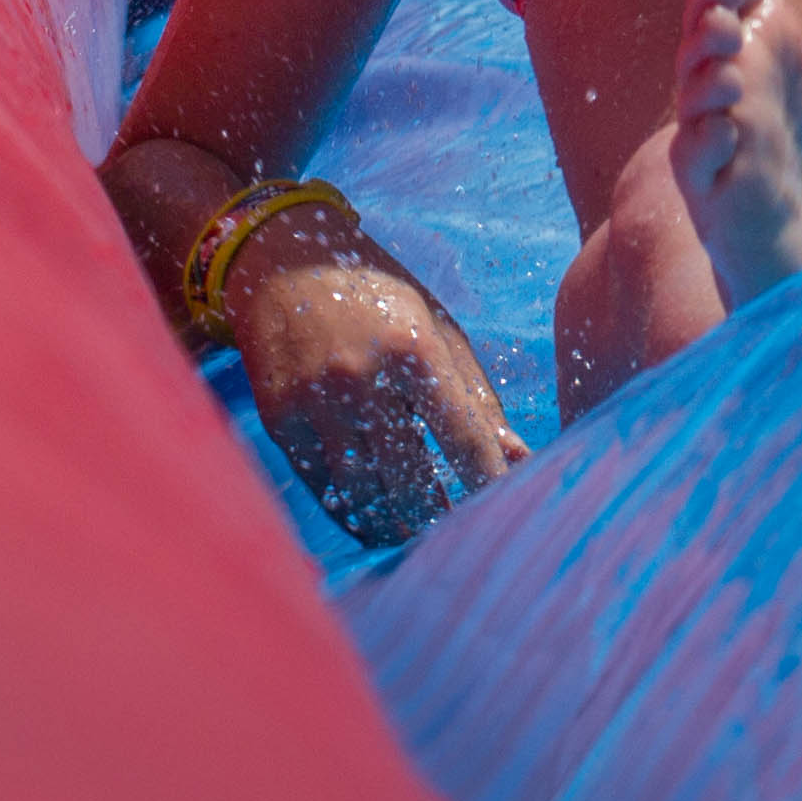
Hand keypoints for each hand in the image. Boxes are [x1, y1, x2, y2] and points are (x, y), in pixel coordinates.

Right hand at [102, 143, 525, 545]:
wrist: (283, 266)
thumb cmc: (379, 299)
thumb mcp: (437, 331)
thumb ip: (477, 400)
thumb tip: (521, 459)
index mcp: (411, 348)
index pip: (461, 435)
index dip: (487, 480)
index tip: (505, 508)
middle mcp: (359, 378)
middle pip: (410, 476)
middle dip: (440, 514)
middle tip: (463, 533)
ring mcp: (314, 403)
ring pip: (364, 493)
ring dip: (398, 524)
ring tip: (424, 534)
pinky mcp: (281, 422)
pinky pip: (324, 488)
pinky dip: (356, 514)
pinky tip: (381, 522)